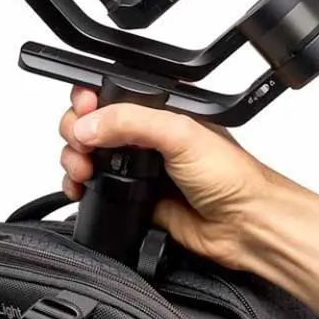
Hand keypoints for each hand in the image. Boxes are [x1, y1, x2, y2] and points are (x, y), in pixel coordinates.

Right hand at [59, 87, 280, 269]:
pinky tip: (82, 190)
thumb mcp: (180, 133)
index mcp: (161, 110)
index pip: (112, 93)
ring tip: (82, 171)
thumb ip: (130, 122)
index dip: (89, 100)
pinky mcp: (134, 197)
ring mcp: (139, 167)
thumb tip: (89, 125)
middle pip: (92, 124)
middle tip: (82, 147)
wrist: (244, 225)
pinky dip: (80, 189)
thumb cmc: (231, 176)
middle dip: (76, 132)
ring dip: (74, 160)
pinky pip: (95, 189)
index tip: (83, 113)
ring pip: (89, 156)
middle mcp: (147, 136)